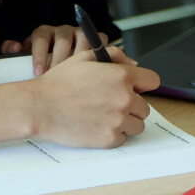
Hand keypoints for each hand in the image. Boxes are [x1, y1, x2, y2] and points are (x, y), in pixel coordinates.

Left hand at [1, 24, 105, 75]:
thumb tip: (15, 48)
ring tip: (76, 76)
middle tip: (57, 78)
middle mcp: (62, 32)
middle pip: (63, 40)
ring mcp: (80, 34)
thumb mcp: (23, 59)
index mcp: (44, 33)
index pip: (41, 37)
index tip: (38, 72)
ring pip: (83, 39)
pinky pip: (101, 41)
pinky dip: (99, 53)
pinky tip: (95, 70)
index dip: (39, 54)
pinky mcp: (96, 39)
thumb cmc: (41, 64)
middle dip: (59, 60)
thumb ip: (11, 51)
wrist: (58, 65)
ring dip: (80, 57)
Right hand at [27, 48, 160, 147]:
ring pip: (137, 125)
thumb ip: (114, 55)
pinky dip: (114, 134)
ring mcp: (118, 120)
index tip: (136, 88)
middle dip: (132, 105)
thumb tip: (133, 63)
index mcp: (121, 76)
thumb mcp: (85, 57)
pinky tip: (97, 125)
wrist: (41, 107)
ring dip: (125, 121)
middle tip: (112, 103)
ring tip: (104, 115)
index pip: (152, 81)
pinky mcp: (110, 139)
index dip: (143, 84)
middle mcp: (124, 98)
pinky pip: (123, 138)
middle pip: (145, 107)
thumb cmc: (60, 83)